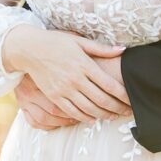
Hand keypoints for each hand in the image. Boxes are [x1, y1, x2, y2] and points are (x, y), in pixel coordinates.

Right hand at [2, 26, 132, 122]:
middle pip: (101, 99)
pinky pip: (72, 112)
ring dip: (103, 115)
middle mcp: (75, 78)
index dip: (122, 94)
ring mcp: (64, 89)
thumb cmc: (56, 42)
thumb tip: (123, 49)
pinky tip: (93, 119)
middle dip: (117, 107)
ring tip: (113, 117)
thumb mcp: (79, 41)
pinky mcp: (54, 96)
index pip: (108, 84)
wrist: (30, 49)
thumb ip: (101, 48)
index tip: (131, 99)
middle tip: (127, 112)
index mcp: (84, 64)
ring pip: (88, 108)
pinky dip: (84, 117)